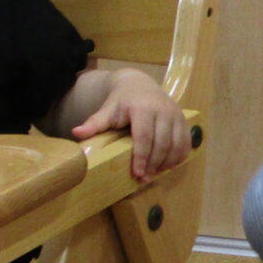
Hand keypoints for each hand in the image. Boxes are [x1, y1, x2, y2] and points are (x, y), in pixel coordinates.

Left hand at [70, 70, 191, 181]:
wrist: (140, 84)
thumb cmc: (121, 101)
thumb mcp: (108, 110)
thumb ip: (95, 123)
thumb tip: (77, 133)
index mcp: (143, 108)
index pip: (144, 137)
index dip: (141, 157)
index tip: (137, 174)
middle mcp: (163, 110)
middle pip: (162, 144)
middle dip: (153, 164)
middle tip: (144, 179)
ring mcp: (176, 114)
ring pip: (176, 145)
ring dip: (166, 163)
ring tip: (154, 174)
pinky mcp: (184, 120)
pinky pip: (186, 143)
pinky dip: (179, 157)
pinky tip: (168, 166)